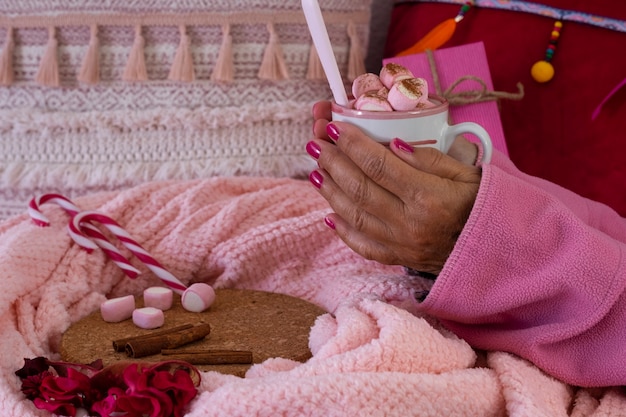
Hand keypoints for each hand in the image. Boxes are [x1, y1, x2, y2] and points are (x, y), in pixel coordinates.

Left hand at [307, 102, 481, 273]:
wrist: (496, 251)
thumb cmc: (483, 205)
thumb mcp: (467, 174)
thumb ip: (430, 159)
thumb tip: (391, 144)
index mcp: (428, 196)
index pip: (378, 165)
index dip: (351, 144)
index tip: (333, 127)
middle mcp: (409, 222)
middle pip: (359, 188)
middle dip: (332, 162)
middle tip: (315, 143)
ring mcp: (401, 243)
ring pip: (354, 215)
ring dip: (330, 191)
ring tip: (315, 170)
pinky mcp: (398, 257)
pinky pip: (363, 245)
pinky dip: (343, 230)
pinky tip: (329, 214)